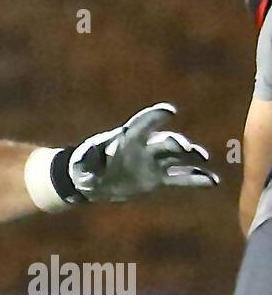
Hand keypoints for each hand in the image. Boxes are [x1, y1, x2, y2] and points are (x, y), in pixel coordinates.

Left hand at [59, 103, 217, 203]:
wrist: (89, 182)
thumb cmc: (84, 166)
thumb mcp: (82, 163)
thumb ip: (88, 159)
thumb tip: (89, 158)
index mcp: (127, 139)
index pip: (143, 124)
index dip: (154, 117)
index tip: (168, 112)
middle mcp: (144, 148)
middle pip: (165, 142)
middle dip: (176, 143)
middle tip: (185, 148)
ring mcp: (153, 163)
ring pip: (177, 157)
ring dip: (191, 157)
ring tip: (202, 159)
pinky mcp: (156, 179)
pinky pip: (179, 178)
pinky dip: (195, 179)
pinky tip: (212, 181)